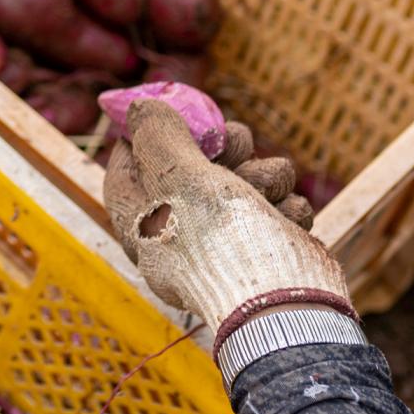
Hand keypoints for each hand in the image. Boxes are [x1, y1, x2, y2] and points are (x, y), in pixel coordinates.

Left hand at [103, 100, 349, 349]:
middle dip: (221, 148)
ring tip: (264, 189)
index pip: (125, 172)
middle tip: (233, 142)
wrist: (288, 303)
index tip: (165, 113)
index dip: (142, 137)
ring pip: (244, 181)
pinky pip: (275, 207)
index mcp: (142, 226)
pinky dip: (284, 207)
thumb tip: (137, 109)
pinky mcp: (270, 247)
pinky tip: (285, 219)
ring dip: (262, 176)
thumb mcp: (178, 176)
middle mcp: (180, 236)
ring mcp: (228, 243)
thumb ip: (158, 137)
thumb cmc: (221, 240)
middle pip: (191, 167)